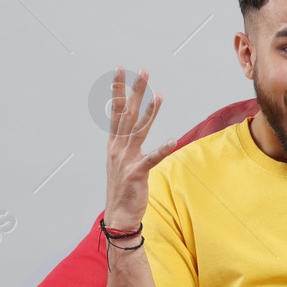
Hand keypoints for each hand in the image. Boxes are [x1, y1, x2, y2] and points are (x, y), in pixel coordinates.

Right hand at [105, 67, 171, 225]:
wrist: (118, 216)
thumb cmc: (123, 188)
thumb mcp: (121, 162)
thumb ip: (126, 144)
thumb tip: (131, 130)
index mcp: (114, 144)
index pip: (116, 111)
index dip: (118, 90)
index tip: (120, 71)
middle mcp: (118, 148)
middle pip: (127, 113)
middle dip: (135, 91)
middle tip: (143, 71)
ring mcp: (126, 160)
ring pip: (138, 130)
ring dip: (150, 112)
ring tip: (159, 95)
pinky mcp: (137, 173)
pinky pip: (152, 158)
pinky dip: (161, 149)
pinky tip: (172, 140)